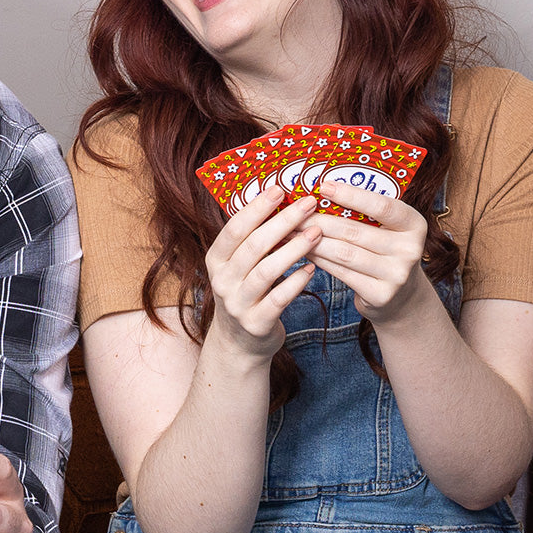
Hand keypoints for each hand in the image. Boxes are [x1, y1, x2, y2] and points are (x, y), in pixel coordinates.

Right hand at [204, 186, 321, 358]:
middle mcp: (222, 281)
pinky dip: (296, 281)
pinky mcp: (256, 323)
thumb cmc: (245, 293)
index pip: (234, 228)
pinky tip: (312, 268)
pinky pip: (279, 299)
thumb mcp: (238, 266)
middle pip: (253, 245)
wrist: (238, 343)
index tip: (279, 189)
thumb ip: (252, 240)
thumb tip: (280, 201)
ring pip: (267, 271)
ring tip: (317, 232)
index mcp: (215, 260)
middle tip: (308, 204)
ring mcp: (237, 304)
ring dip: (294, 248)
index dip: (256, 207)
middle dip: (283, 221)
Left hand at [305, 178, 430, 322]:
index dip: (351, 195)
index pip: (381, 206)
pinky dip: (318, 259)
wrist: (402, 296)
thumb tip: (319, 191)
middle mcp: (410, 249)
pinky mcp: (380, 294)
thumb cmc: (384, 251)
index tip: (323, 186)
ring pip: (344, 253)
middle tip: (293, 212)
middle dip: (319, 220)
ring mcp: (396, 274)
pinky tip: (303, 251)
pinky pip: (341, 272)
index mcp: (414, 224)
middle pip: (354, 231)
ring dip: (312, 241)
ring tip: (291, 231)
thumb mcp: (387, 229)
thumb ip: (364, 213)